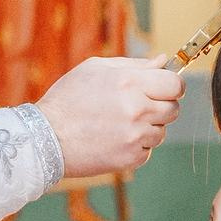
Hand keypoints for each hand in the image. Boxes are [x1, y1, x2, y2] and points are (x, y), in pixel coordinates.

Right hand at [36, 57, 183, 180]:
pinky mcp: (130, 158)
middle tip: (138, 107)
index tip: (165, 88)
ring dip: (148, 128)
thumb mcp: (96, 69)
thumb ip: (134, 64)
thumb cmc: (68, 99)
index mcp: (130, 82)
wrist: (45, 137)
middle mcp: (137, 109)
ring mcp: (135, 136)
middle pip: (174, 109)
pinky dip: (136, 146)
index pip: (176, 84)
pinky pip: (147, 151)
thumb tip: (164, 61)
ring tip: (120, 124)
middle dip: (161, 106)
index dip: (173, 86)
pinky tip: (114, 139)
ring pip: (161, 132)